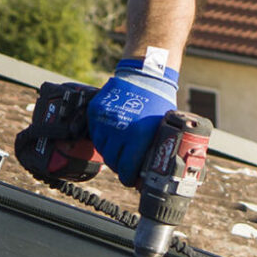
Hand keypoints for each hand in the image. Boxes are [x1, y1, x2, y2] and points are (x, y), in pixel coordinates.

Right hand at [84, 57, 178, 182]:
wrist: (144, 75)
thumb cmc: (157, 103)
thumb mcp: (161, 128)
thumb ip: (153, 151)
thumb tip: (149, 173)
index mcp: (138, 135)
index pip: (127, 168)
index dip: (129, 179)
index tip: (131, 180)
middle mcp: (119, 129)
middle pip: (112, 161)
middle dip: (120, 167)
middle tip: (125, 166)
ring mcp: (104, 120)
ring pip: (102, 149)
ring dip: (110, 152)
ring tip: (119, 150)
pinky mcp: (95, 111)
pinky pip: (95, 134)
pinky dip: (102, 139)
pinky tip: (112, 138)